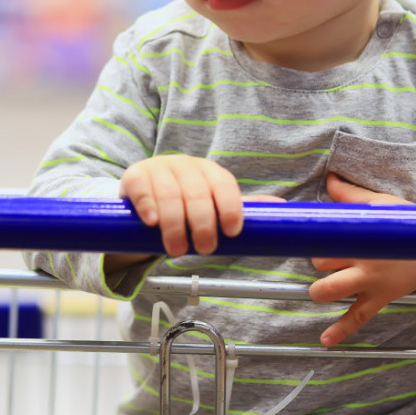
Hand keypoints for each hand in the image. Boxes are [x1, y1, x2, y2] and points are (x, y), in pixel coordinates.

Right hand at [120, 155, 252, 256]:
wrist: (144, 200)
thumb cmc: (185, 204)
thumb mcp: (213, 206)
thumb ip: (241, 208)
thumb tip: (281, 205)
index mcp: (209, 172)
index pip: (224, 184)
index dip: (230, 207)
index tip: (232, 231)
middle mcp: (185, 165)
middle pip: (198, 192)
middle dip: (203, 223)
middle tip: (204, 249)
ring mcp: (158, 168)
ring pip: (170, 193)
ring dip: (175, 224)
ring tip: (177, 249)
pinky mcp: (134, 175)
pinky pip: (142, 188)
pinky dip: (148, 205)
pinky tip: (152, 221)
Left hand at [309, 174, 415, 345]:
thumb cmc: (408, 225)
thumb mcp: (384, 205)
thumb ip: (353, 196)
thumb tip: (330, 181)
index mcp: (364, 235)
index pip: (327, 235)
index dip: (312, 234)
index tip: (300, 233)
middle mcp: (365, 260)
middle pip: (323, 262)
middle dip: (319, 259)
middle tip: (328, 255)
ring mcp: (371, 284)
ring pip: (332, 289)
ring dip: (321, 288)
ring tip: (322, 285)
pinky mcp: (378, 300)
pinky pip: (356, 319)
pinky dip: (340, 331)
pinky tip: (325, 340)